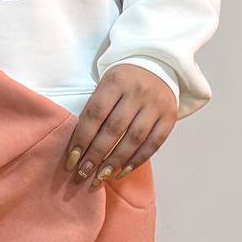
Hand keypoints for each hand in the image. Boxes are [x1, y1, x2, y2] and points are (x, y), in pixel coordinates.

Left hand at [64, 64, 176, 187]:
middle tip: (84, 174)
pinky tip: (123, 171)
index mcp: (116, 81)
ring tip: (102, 177)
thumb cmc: (124, 80)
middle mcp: (137, 92)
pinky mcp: (170, 116)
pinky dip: (137, 160)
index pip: (95, 114)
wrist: (158, 64)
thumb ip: (95, 110)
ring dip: (115, 161)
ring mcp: (156, 104)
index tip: (71, 159)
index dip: (82, 139)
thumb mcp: (106, 84)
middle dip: (96, 155)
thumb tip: (79, 148)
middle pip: (114, 129)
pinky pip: (154, 143)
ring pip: (134, 139)